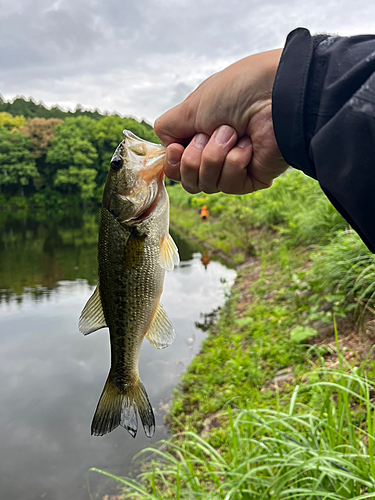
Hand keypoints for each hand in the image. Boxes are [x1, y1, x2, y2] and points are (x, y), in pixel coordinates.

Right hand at [154, 49, 287, 194]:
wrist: (275, 96)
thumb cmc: (236, 91)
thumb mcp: (191, 106)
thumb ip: (169, 128)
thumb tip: (165, 147)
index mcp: (201, 135)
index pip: (177, 165)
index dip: (173, 162)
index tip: (176, 149)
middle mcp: (216, 152)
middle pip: (187, 180)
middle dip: (194, 158)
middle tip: (209, 134)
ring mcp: (234, 167)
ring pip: (205, 184)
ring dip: (214, 155)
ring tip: (233, 134)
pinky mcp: (251, 179)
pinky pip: (228, 184)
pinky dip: (234, 162)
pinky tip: (248, 146)